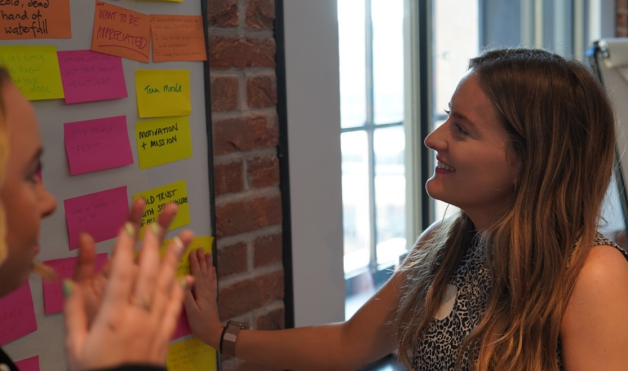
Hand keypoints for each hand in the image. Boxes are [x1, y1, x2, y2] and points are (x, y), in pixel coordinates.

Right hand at [64, 218, 193, 369]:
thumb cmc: (95, 370)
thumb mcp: (75, 345)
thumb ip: (73, 312)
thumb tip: (68, 282)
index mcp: (113, 316)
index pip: (120, 274)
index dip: (124, 249)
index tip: (128, 227)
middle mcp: (137, 315)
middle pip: (147, 273)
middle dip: (153, 245)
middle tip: (159, 222)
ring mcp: (155, 323)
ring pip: (166, 285)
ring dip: (174, 259)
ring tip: (183, 238)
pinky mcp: (165, 333)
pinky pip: (175, 306)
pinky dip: (181, 288)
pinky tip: (186, 274)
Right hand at [183, 249, 223, 348]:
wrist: (214, 333)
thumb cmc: (200, 324)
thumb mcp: (191, 311)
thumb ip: (187, 296)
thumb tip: (183, 279)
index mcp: (201, 293)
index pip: (197, 274)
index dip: (194, 262)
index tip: (192, 251)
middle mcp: (207, 290)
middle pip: (204, 272)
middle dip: (201, 259)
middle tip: (200, 247)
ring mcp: (210, 294)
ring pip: (209, 275)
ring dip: (208, 264)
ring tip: (208, 254)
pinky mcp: (211, 298)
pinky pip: (212, 282)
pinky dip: (212, 274)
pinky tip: (213, 269)